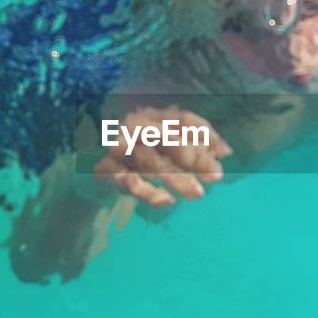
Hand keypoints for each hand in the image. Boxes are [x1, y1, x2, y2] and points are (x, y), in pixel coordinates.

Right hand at [93, 106, 232, 206]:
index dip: (205, 134)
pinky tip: (167, 202)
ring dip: (176, 178)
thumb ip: (194, 143)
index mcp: (151, 115)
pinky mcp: (105, 171)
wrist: (91, 169)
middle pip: (168, 139)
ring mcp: (118, 148)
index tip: (225, 154)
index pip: (182, 120)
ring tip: (199, 194)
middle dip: (194, 157)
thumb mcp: (165, 144)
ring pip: (151, 162)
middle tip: (217, 176)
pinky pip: (128, 182)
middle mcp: (134, 126)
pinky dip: (148, 193)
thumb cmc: (138, 154)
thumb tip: (226, 151)